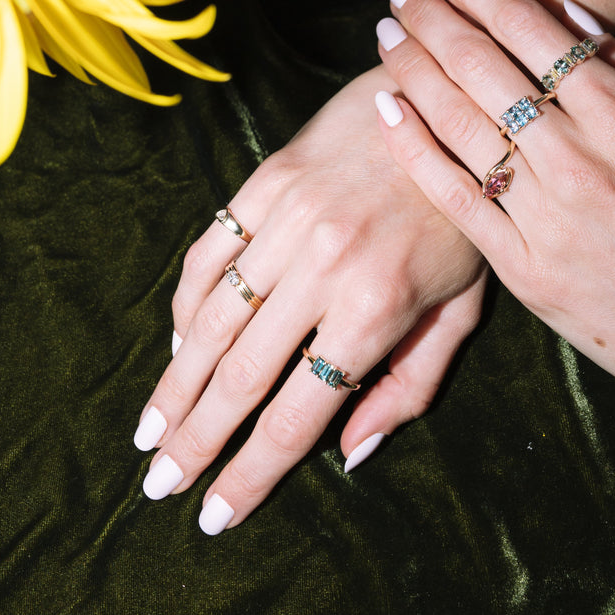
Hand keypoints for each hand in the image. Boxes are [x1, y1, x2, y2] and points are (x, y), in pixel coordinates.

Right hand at [133, 65, 487, 532]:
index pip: (299, 411)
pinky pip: (211, 251)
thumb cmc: (463, 214)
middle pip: (243, 375)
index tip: (217, 510)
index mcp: (379, 306)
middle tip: (160, 484)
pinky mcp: (267, 181)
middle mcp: (326, 267)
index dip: (253, 469)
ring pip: (214, 318)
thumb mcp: (464, 308)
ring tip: (151, 428)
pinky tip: (180, 339)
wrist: (448, 103)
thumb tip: (351, 453)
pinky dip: (187, 301)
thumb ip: (411, 384)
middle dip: (198, 439)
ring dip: (177, 381)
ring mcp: (290, 220)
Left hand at [374, 0, 614, 498]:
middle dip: (434, 19)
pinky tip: (386, 109)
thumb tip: (570, 14)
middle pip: (484, 69)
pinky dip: (415, 151)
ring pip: (460, 125)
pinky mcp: (523, 270)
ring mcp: (546, 218)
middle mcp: (579, 159)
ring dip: (414, 70)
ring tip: (386, 34)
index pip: (534, 33)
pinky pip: (455, 199)